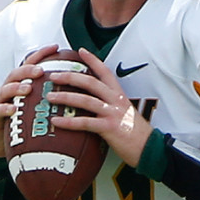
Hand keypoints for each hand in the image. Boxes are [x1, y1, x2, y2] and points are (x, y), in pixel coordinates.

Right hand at [0, 44, 57, 157]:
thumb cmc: (23, 123)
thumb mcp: (37, 108)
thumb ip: (51, 97)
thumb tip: (81, 92)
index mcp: (21, 84)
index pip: (30, 65)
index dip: (41, 55)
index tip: (56, 47)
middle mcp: (9, 90)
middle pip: (16, 74)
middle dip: (28, 70)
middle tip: (40, 70)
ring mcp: (0, 102)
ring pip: (5, 89)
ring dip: (16, 87)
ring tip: (28, 88)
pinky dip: (5, 108)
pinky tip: (13, 109)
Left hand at [45, 48, 151, 166]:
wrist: (150, 149)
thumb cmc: (135, 133)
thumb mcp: (124, 113)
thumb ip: (109, 105)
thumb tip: (91, 104)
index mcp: (119, 95)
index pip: (105, 72)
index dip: (93, 60)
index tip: (81, 50)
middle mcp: (116, 100)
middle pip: (90, 82)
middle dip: (70, 77)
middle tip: (53, 75)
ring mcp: (113, 113)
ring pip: (85, 100)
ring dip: (65, 97)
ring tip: (49, 97)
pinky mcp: (109, 128)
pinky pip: (85, 123)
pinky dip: (68, 122)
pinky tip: (56, 121)